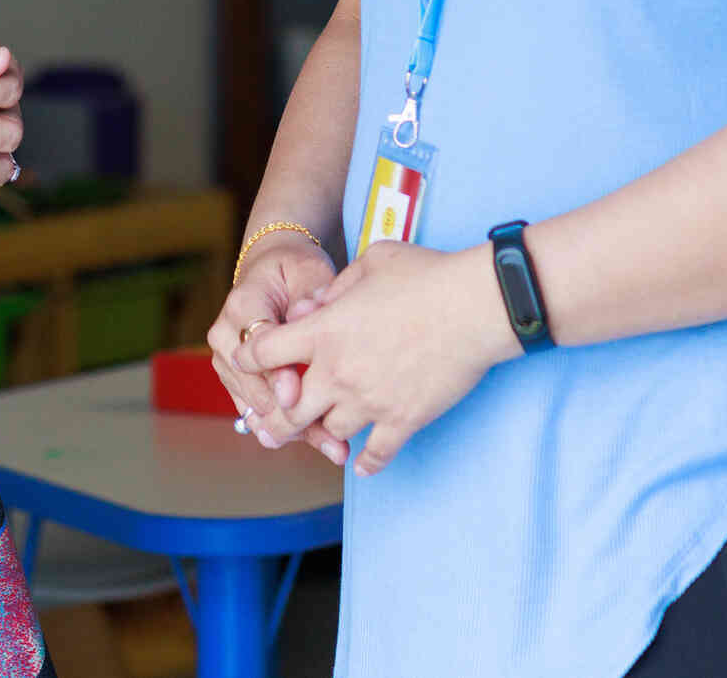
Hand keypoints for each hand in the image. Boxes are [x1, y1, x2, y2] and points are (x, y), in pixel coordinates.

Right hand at [205, 231, 349, 461]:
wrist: (271, 273)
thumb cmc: (294, 271)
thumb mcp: (308, 272)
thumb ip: (309, 296)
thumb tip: (304, 316)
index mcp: (242, 304)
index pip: (257, 346)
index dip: (276, 374)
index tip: (296, 396)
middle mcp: (226, 336)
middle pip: (255, 385)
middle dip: (292, 415)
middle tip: (331, 438)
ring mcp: (227, 362)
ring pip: (256, 405)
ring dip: (294, 429)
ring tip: (334, 448)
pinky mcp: (236, 380)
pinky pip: (259, 411)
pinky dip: (289, 428)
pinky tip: (321, 443)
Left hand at [249, 242, 519, 474]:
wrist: (475, 307)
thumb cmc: (426, 275)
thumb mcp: (370, 262)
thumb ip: (336, 287)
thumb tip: (316, 307)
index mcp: (323, 331)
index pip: (263, 352)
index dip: (251, 358)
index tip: (251, 363)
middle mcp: (337, 371)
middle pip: (290, 410)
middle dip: (279, 417)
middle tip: (274, 425)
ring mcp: (369, 401)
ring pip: (331, 431)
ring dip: (328, 429)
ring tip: (329, 430)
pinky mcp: (403, 421)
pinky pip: (376, 454)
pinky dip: (368, 461)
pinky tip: (363, 464)